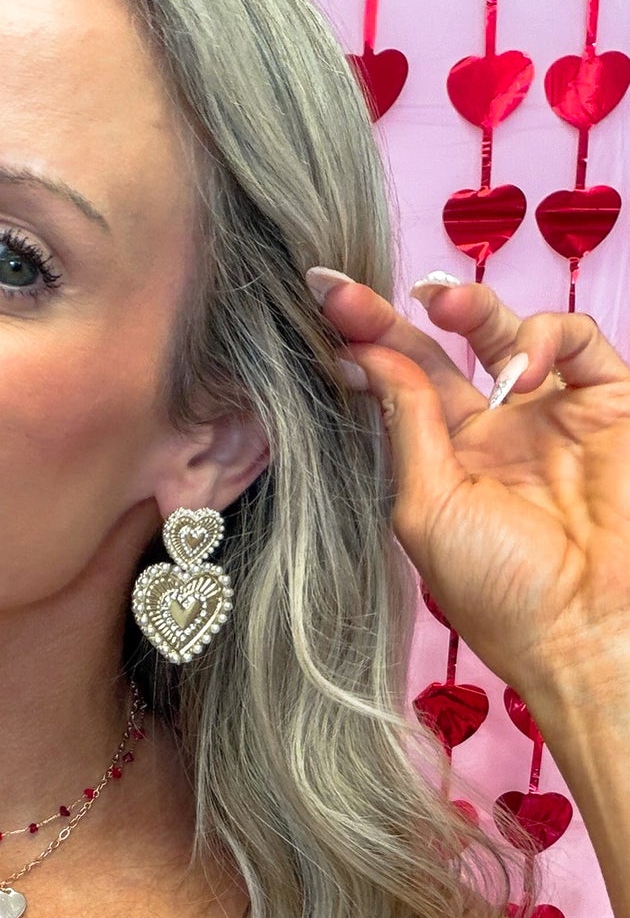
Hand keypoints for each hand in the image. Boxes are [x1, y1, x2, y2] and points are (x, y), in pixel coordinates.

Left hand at [318, 271, 629, 700]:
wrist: (588, 626)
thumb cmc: (502, 591)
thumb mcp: (426, 510)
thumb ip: (404, 428)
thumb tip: (365, 359)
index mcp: (442, 467)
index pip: (395, 390)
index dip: (360, 346)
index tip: (317, 304)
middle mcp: (492, 436)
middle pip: (438, 352)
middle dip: (391, 315)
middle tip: (345, 290)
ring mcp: (549, 416)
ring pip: (506, 332)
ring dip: (471, 305)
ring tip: (444, 304)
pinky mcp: (607, 403)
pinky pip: (576, 341)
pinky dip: (546, 336)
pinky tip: (521, 367)